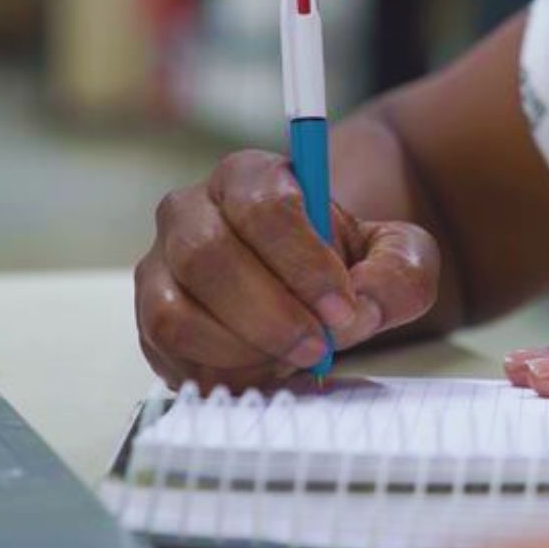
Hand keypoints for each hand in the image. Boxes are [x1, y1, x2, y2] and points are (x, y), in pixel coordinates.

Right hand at [135, 149, 439, 390]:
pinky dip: (216, 371)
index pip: (264, 207)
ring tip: (292, 361)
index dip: (303, 263)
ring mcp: (160, 264)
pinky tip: (262, 371)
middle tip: (319, 348)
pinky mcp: (149, 316)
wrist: (310, 290)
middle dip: (270, 314)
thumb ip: (399, 270)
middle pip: (208, 256)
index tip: (343, 309)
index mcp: (250, 176)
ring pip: (175, 311)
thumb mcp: (397, 255)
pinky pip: (165, 351)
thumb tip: (364, 306)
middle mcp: (191, 210)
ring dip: (240, 349)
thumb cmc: (347, 263)